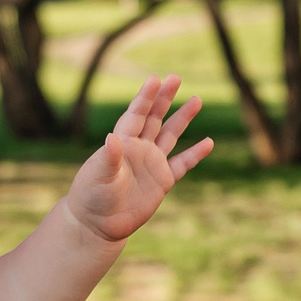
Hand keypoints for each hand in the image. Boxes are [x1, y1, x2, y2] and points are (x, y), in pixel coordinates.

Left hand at [64, 76, 212, 243]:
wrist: (99, 224)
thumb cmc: (92, 197)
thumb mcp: (99, 176)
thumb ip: (108, 158)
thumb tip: (112, 138)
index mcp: (122, 143)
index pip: (136, 115)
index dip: (145, 97)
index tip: (155, 79)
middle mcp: (138, 149)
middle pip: (155, 118)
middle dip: (165, 98)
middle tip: (176, 77)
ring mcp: (151, 164)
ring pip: (170, 135)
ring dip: (183, 119)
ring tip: (197, 100)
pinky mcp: (162, 182)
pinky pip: (182, 164)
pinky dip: (195, 154)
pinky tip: (208, 142)